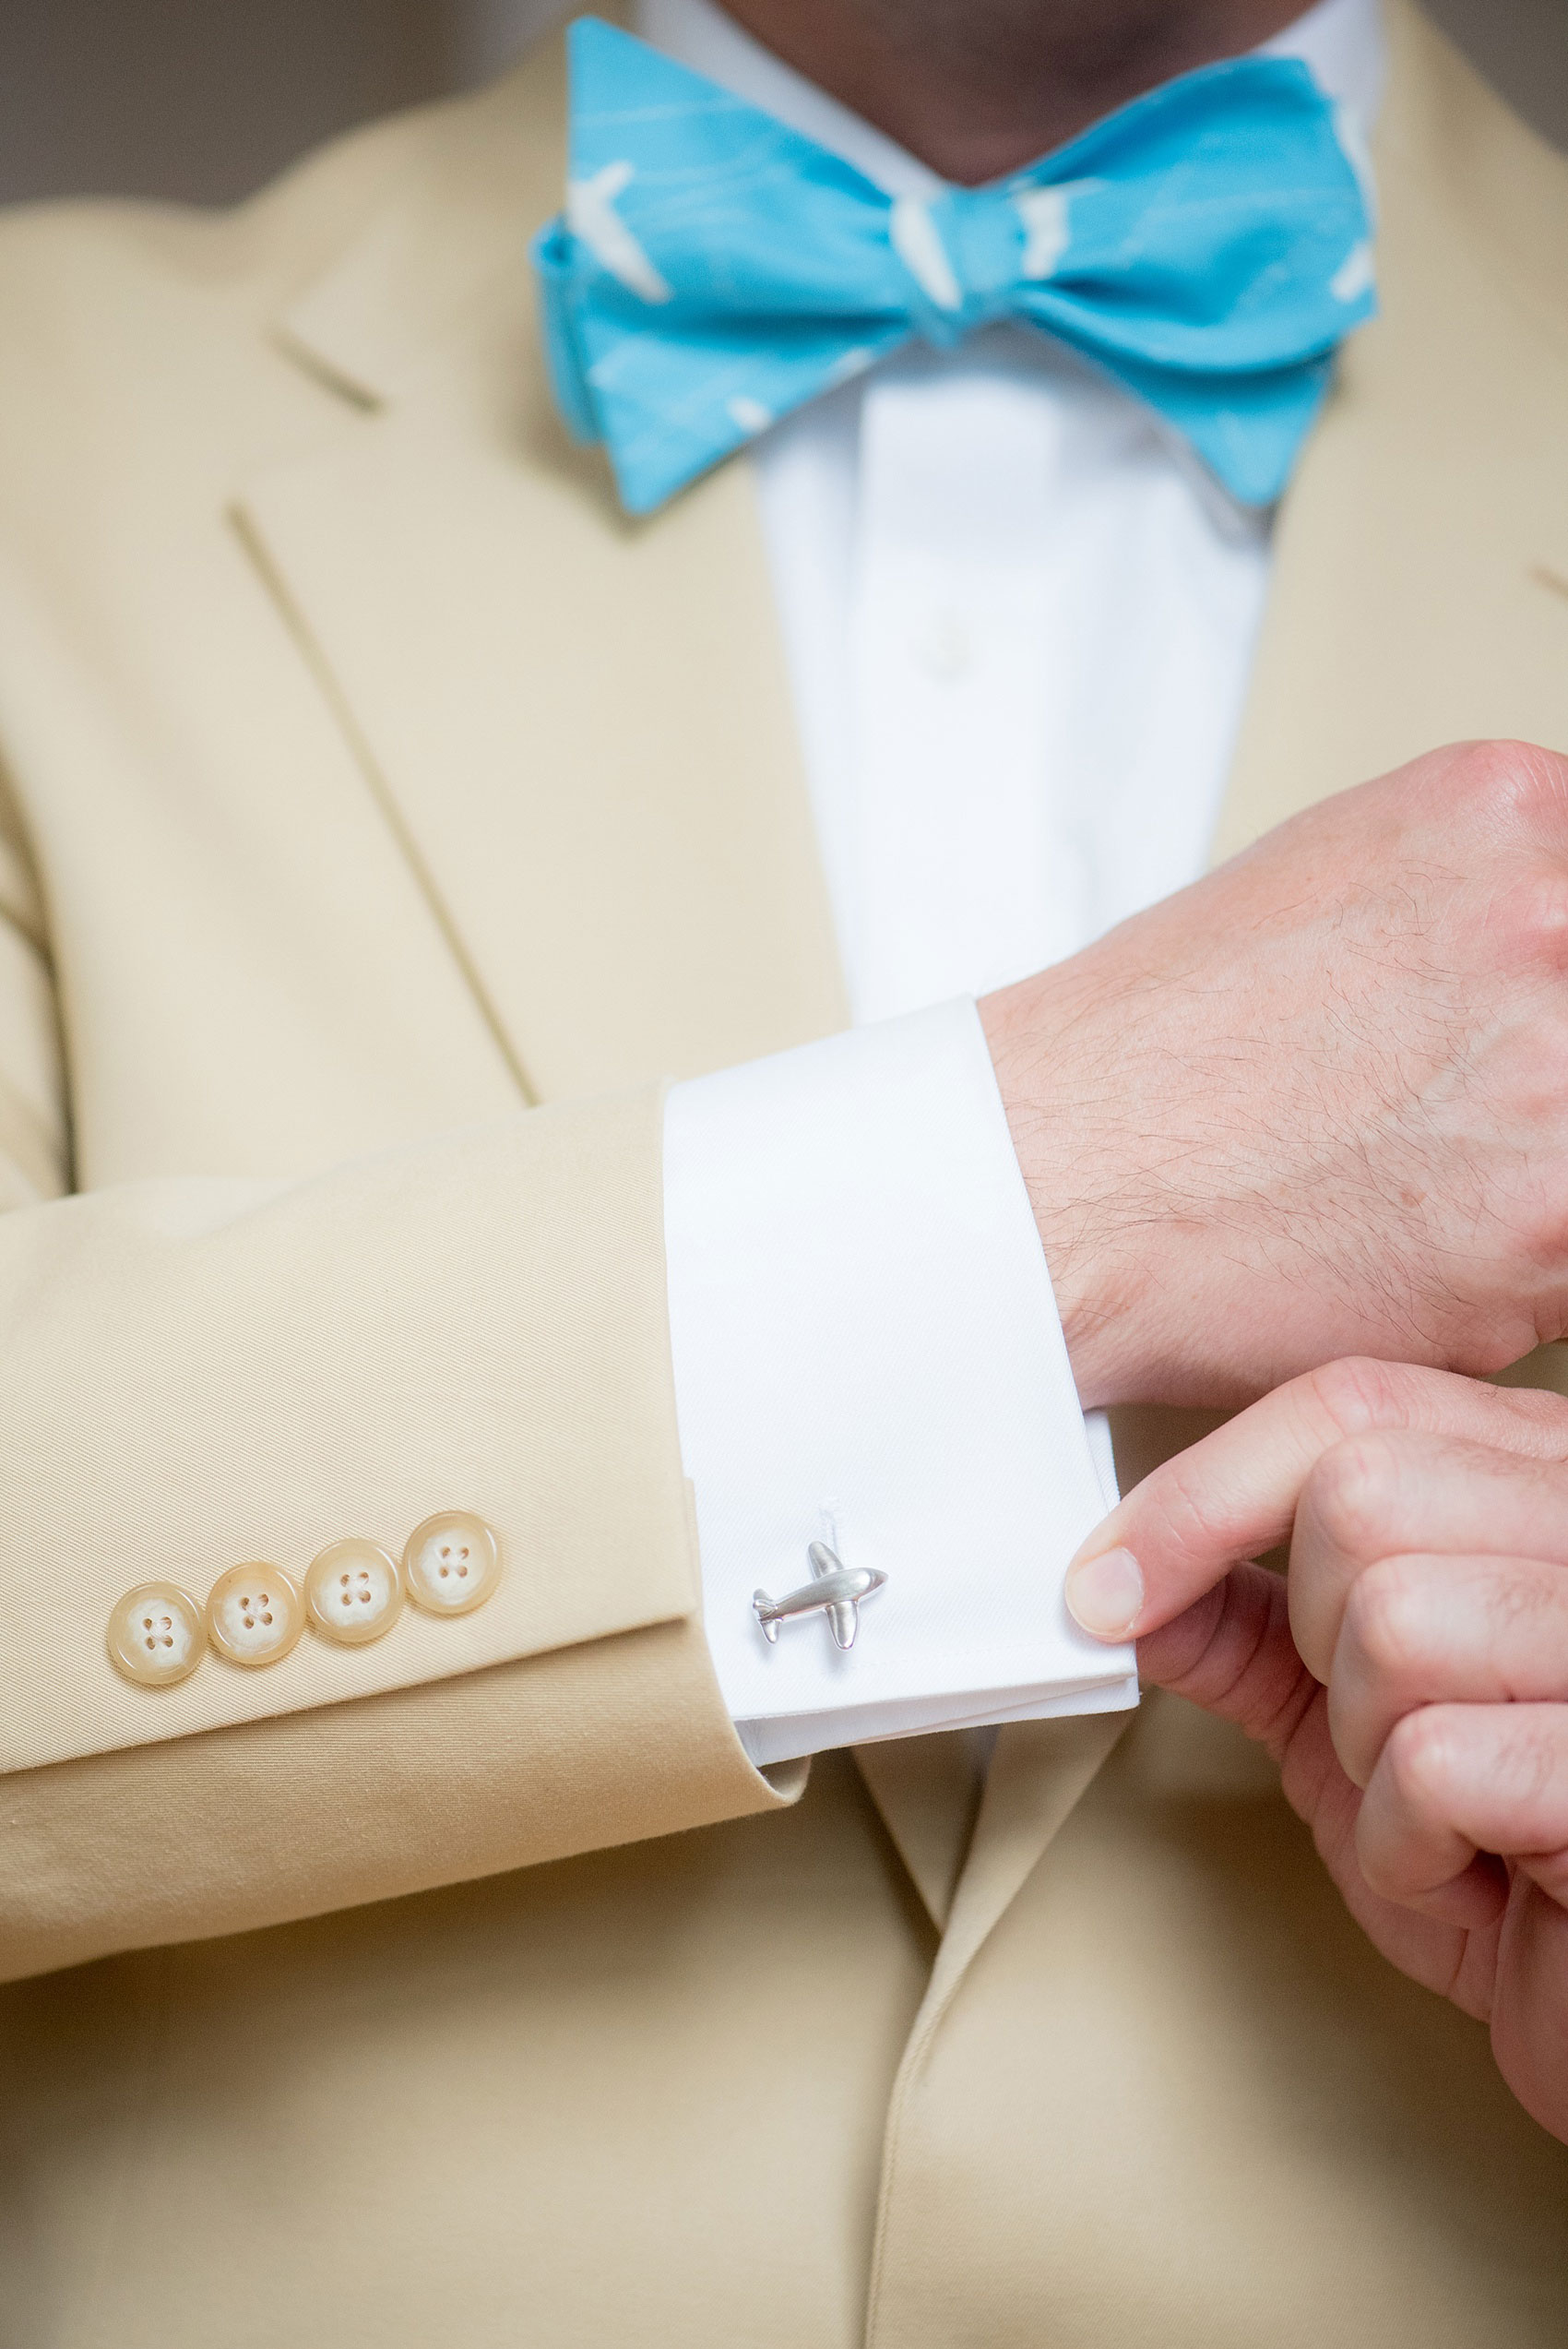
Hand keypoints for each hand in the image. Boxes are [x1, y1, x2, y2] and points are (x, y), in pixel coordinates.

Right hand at [980, 738, 1567, 1409]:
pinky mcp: (1551, 1222)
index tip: (1529, 1021)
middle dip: (1542, 1077)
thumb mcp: (1336, 865)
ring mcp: (1556, 1071)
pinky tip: (1411, 1241)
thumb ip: (1492, 882)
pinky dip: (1513, 1269)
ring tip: (1424, 1181)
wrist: (1050, 1182)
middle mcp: (1546, 920)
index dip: (1560, 980)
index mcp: (1499, 811)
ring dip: (1535, 1175)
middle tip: (1444, 1108)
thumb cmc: (1157, 1046)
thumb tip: (1562, 941)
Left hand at [1065, 1357, 1567, 2142]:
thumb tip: (1117, 1581)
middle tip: (1386, 1734)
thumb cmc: (1516, 1871)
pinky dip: (1413, 1851)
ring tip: (1448, 1812)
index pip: (1356, 1405)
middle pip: (1361, 1497)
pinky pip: (1437, 1762)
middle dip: (1320, 1641)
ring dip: (1368, 1755)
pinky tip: (1484, 1879)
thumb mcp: (1358, 1724)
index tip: (1110, 1586)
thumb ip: (1257, 1633)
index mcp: (1546, 1482)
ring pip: (1394, 1622)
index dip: (1206, 1493)